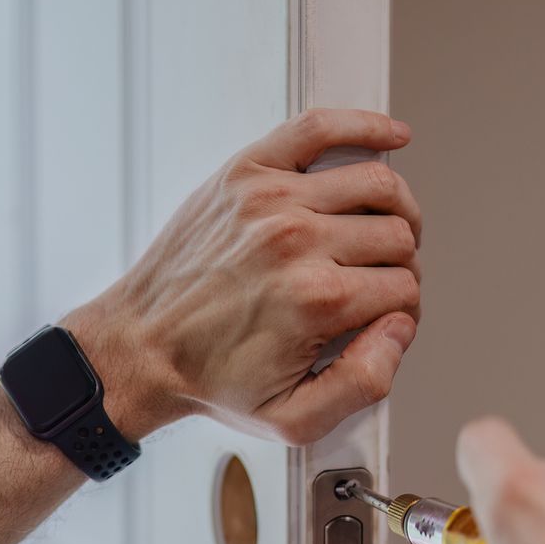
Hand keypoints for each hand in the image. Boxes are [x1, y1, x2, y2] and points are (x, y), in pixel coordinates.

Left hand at [66, 108, 422, 445]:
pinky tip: (393, 138)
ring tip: (385, 231)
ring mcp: (272, 199)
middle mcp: (297, 242)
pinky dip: (367, 126)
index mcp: (316, 300)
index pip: (403, 288)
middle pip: (397, 236)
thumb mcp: (293, 417)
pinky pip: (319, 128)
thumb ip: (364, 383)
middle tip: (379, 282)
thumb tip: (400, 328)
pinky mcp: (246, 173)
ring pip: (376, 184)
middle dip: (402, 264)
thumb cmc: (211, 379)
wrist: (140, 348)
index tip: (383, 317)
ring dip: (397, 208)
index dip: (403, 308)